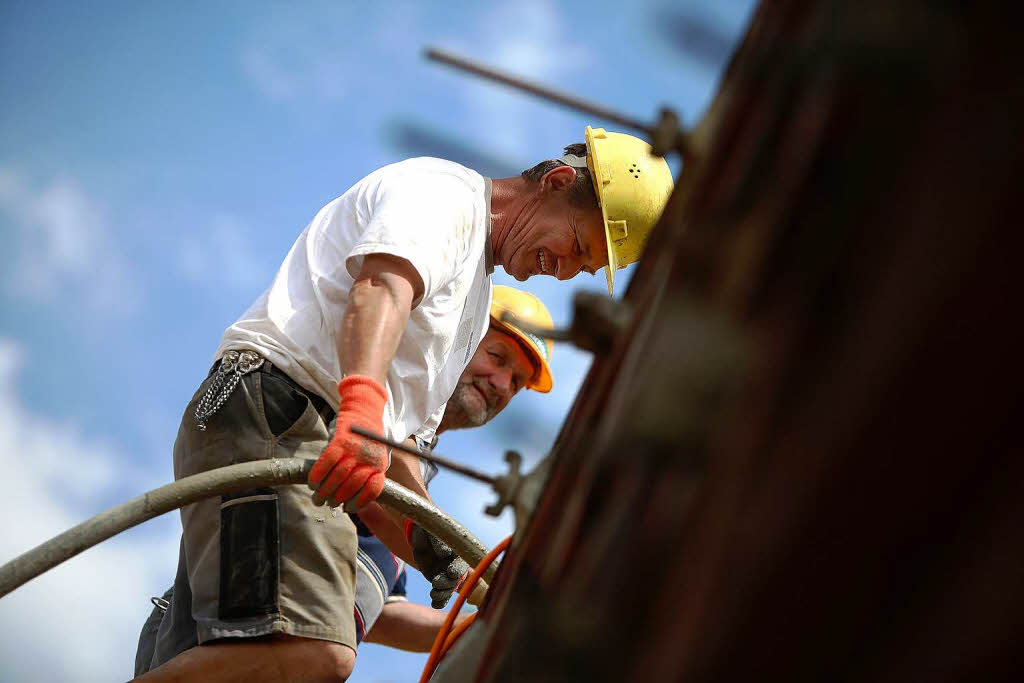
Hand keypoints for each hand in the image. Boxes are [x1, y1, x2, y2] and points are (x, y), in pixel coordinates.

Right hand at [308, 375, 388, 507]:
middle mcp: (370, 458)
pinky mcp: (341, 440)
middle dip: (336, 498)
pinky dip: (319, 473)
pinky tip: (312, 481)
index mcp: (380, 465)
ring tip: (317, 495)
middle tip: (325, 503)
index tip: (346, 508)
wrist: (365, 409)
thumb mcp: (374, 457)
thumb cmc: (367, 438)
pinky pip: (328, 461)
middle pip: (351, 485)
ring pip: (339, 475)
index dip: (358, 502)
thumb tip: (347, 500)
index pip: (372, 490)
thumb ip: (366, 475)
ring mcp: (356, 449)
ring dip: (325, 489)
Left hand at [407, 522, 469, 608]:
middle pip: (456, 579)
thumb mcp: (431, 531)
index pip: (461, 562)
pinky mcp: (437, 579)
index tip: (451, 572)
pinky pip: (441, 593)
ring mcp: (446, 573)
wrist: (419, 534)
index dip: (458, 569)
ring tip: (433, 595)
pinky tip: (435, 604)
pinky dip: (439, 600)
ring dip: (442, 593)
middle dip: (448, 583)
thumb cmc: (427, 529)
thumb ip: (438, 541)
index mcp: (457, 551)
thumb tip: (445, 553)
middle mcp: (454, 564)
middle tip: (436, 582)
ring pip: (449, 588)